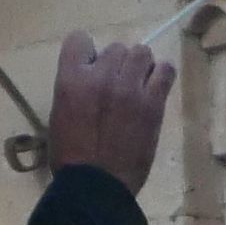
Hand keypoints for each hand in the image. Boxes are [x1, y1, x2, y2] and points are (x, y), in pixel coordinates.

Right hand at [43, 34, 172, 193]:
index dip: (87, 53)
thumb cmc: (71, 157)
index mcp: (71, 79)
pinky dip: (162, 75)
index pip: (79, 39)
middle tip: (116, 87)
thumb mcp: (60, 114)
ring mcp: (129, 87)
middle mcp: (100, 76)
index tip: (91, 68)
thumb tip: (93, 77)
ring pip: (142, 52)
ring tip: (138, 87)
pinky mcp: (153, 102)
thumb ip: (75, 89)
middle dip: (116, 64)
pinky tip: (155, 88)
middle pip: (116, 48)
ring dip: (140, 66)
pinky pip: (165, 70)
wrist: (96, 185)